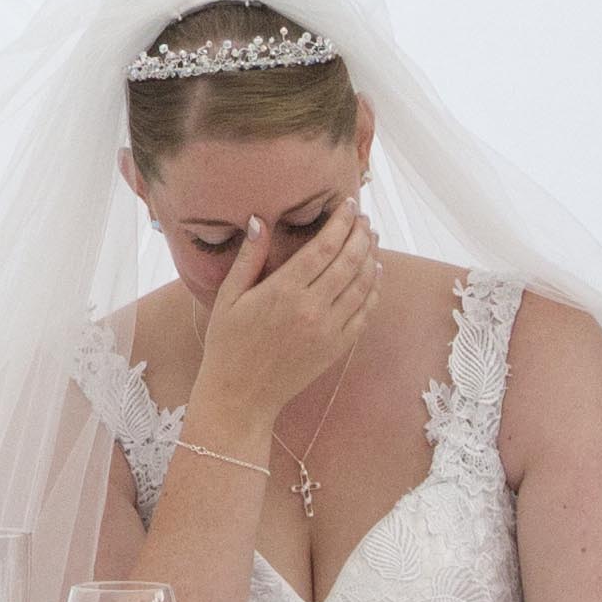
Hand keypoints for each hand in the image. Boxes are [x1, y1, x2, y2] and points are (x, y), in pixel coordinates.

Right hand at [190, 205, 386, 440]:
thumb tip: (260, 221)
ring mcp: (328, 330)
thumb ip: (248, 258)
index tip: (348, 205)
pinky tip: (374, 275)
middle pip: (349, 261)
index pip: (324, 247)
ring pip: (362, 285)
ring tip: (372, 240)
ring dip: (371, 258)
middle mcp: (311, 308)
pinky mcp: (337, 348)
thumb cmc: (228, 344)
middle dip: (361, 235)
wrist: (241, 395)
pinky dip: (373, 290)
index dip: (340, 223)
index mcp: (283, 291)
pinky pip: (364, 313)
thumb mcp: (228, 297)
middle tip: (364, 219)